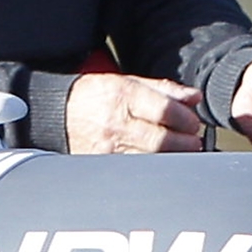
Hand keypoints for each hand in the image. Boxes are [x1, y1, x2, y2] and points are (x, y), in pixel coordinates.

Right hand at [66, 71, 208, 152]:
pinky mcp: (102, 164)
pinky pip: (136, 169)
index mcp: (123, 96)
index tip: (193, 122)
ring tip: (180, 149)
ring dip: (173, 155)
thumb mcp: (128, 81)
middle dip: (185, 141)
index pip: (164, 110)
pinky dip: (154, 166)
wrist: (57, 112)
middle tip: (193, 139)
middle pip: (161, 139)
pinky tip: (160, 160)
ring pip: (151, 158)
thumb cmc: (95, 95)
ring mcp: (107, 147)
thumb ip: (163, 89)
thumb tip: (194, 97)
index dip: (186, 118)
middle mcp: (115, 123)